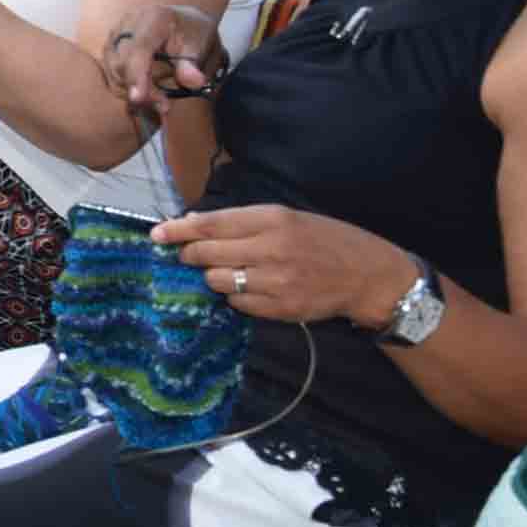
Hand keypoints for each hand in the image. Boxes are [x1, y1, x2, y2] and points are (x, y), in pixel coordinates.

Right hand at [102, 5, 230, 118]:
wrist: (183, 22)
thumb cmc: (192, 33)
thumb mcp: (200, 46)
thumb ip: (192, 64)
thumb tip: (194, 83)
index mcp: (154, 18)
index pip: (138, 48)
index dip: (136, 74)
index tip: (138, 98)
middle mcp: (128, 22)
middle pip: (122, 63)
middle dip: (141, 89)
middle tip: (164, 106)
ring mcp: (115, 34)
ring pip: (114, 71)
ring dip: (134, 91)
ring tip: (160, 101)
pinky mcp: (110, 46)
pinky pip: (111, 74)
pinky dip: (127, 87)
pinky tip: (146, 92)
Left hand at [152, 205, 419, 329]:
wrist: (369, 275)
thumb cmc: (326, 240)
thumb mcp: (289, 218)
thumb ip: (242, 221)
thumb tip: (194, 221)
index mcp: (273, 220)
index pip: (211, 225)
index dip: (179, 230)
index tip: (156, 235)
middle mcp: (271, 249)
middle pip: (206, 254)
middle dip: (189, 255)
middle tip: (186, 256)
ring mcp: (276, 281)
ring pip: (217, 281)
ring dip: (212, 277)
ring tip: (228, 271)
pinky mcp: (280, 308)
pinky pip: (237, 304)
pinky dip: (235, 297)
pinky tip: (250, 288)